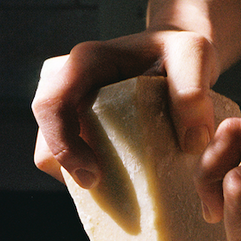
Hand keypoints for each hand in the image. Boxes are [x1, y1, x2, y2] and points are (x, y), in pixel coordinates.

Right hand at [31, 30, 218, 187]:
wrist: (177, 57)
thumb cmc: (181, 51)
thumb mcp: (194, 55)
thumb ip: (193, 91)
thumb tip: (192, 142)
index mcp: (85, 62)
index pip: (52, 104)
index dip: (62, 144)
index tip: (93, 176)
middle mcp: (69, 84)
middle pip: (46, 137)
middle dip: (67, 168)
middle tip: (104, 187)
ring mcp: (72, 109)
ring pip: (52, 154)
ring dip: (78, 177)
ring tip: (118, 188)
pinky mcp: (81, 129)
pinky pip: (69, 161)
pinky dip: (89, 178)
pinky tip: (120, 185)